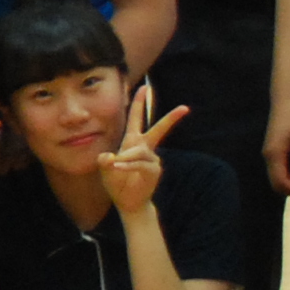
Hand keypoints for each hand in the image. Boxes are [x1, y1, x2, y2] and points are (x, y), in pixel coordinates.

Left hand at [104, 85, 186, 215]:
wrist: (127, 202)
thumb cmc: (117, 183)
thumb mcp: (104, 169)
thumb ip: (104, 161)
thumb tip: (110, 157)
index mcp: (132, 142)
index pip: (136, 119)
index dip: (139, 103)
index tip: (145, 88)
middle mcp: (144, 148)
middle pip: (158, 130)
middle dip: (171, 118)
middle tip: (185, 108)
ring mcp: (151, 159)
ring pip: (139, 151)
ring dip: (126, 158)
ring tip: (116, 166)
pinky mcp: (154, 170)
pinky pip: (140, 163)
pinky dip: (129, 165)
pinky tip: (119, 168)